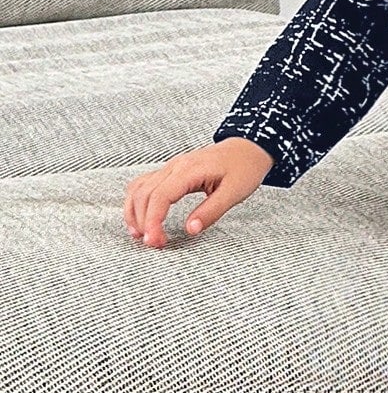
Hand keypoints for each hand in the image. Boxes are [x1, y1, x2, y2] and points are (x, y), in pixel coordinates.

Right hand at [123, 138, 274, 248]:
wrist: (247, 148)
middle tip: (154, 244)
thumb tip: (190, 229)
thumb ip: (211, 211)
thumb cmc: (244, 168)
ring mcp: (170, 167)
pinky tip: (140, 218)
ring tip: (141, 235)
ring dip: (135, 212)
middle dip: (143, 221)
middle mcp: (175, 166)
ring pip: (139, 188)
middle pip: (145, 194)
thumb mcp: (234, 192)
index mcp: (190, 170)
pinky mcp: (170, 172)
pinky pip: (144, 185)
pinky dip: (137, 202)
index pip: (160, 196)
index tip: (154, 240)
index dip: (153, 220)